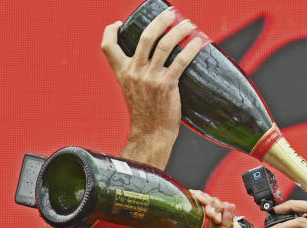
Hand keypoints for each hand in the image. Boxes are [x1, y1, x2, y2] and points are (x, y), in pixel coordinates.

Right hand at [101, 10, 202, 145]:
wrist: (151, 134)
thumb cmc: (146, 113)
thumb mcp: (133, 90)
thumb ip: (138, 74)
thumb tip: (154, 59)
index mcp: (122, 72)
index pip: (107, 46)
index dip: (110, 31)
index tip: (119, 23)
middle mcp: (134, 72)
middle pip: (145, 37)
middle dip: (160, 21)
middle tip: (171, 13)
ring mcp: (150, 78)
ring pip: (164, 45)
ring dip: (179, 31)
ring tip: (188, 24)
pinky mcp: (166, 86)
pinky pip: (180, 61)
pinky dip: (191, 49)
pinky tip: (199, 42)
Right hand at [151, 196, 234, 227]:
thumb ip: (227, 226)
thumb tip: (232, 207)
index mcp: (215, 225)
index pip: (224, 209)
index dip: (223, 210)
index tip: (217, 219)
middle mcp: (206, 217)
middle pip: (216, 202)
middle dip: (215, 207)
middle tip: (210, 217)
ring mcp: (195, 211)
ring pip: (206, 197)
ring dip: (207, 201)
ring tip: (204, 213)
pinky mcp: (185, 206)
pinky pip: (195, 194)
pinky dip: (198, 195)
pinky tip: (197, 201)